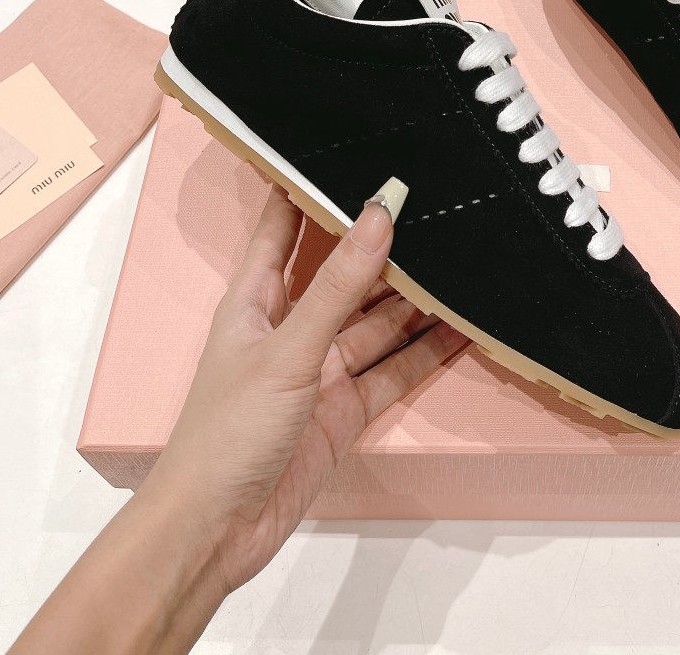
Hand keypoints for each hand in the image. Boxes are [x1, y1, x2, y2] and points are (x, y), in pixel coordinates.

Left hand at [142, 182, 468, 596]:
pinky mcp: (344, 411)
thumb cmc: (227, 431)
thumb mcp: (288, 349)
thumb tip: (379, 214)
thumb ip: (339, 285)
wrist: (215, 531)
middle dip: (384, 244)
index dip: (311, 188)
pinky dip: (426, 353)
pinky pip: (393, 371)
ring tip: (463, 259)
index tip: (349, 149)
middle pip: (345, 273)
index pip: (284, 227)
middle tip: (434, 204)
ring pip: (377, 322)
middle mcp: (291, 327)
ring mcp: (321, 370)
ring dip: (416, 299)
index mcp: (257, 299)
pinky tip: (463, 329)